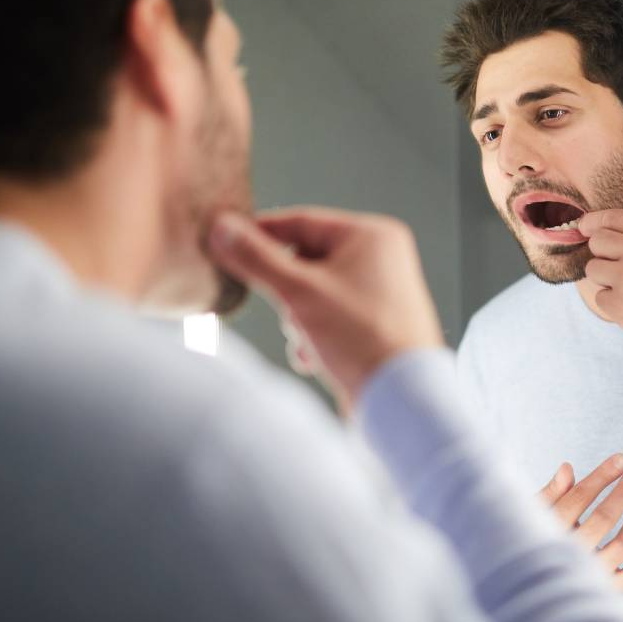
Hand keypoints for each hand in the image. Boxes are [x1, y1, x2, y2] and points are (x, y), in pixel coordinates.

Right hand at [207, 207, 444, 413]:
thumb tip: (222, 228)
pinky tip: (315, 358)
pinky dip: (314, 337)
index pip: (301, 221)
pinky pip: (329, 319)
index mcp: (372, 236)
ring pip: (312, 294)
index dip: (260, 234)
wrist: (400, 399)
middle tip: (287, 312)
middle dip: (287, 293)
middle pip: (305, 261)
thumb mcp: (298, 292)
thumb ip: (257, 258)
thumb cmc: (363, 339)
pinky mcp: (374, 326)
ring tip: (310, 341)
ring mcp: (379, 293)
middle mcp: (381, 259)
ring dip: (298, 320)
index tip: (226, 244)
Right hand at [538, 456, 622, 591]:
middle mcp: (570, 554)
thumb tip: (567, 468)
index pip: (581, 496)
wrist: (529, 591)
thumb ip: (550, 494)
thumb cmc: (530, 545)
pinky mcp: (607, 591)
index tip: (622, 459)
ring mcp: (590, 574)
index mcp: (550, 531)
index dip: (603, 475)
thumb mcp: (532, 517)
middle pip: (605, 517)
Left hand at [578, 210, 622, 358]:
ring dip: (607, 279)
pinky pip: (600, 297)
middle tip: (622, 267)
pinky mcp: (620, 303)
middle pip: (597, 241)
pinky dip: (614, 304)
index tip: (585, 227)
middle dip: (604, 253)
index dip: (594, 223)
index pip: (613, 217)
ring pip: (593, 268)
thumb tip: (602, 227)